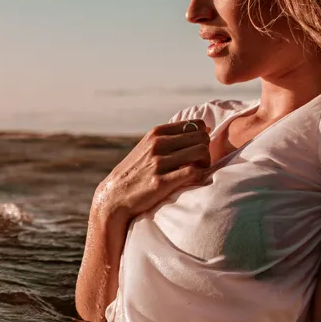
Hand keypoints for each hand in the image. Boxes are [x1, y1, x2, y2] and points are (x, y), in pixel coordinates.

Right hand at [93, 119, 209, 220]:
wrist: (114, 196)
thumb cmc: (137, 172)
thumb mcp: (147, 147)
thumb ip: (170, 138)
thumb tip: (204, 129)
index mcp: (156, 133)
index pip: (196, 125)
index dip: (202, 137)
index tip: (196, 149)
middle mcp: (157, 144)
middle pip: (202, 137)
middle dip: (206, 150)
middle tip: (199, 162)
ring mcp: (159, 163)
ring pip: (201, 152)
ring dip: (205, 163)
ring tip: (197, 171)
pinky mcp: (161, 182)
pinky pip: (194, 172)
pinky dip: (199, 176)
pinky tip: (192, 181)